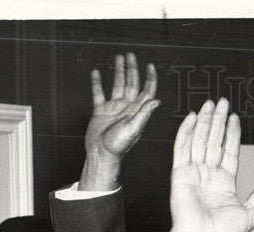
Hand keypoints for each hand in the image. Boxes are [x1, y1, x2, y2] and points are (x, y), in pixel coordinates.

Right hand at [80, 53, 159, 190]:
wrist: (101, 154)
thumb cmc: (118, 145)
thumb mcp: (133, 128)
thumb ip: (144, 114)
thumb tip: (157, 100)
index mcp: (137, 112)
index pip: (147, 91)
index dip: (150, 78)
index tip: (150, 65)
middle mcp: (127, 108)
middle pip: (132, 84)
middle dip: (133, 69)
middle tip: (131, 55)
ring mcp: (114, 109)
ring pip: (117, 85)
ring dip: (119, 72)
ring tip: (118, 58)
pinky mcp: (101, 111)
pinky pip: (99, 94)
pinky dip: (97, 83)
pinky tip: (97, 73)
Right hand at [167, 98, 253, 231]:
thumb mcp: (250, 213)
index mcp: (224, 183)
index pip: (228, 151)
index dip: (232, 134)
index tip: (235, 118)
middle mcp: (208, 175)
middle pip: (213, 141)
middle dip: (219, 121)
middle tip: (223, 102)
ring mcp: (193, 173)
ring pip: (199, 140)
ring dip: (205, 121)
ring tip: (211, 104)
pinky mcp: (179, 173)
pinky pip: (181, 148)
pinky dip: (186, 131)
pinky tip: (193, 117)